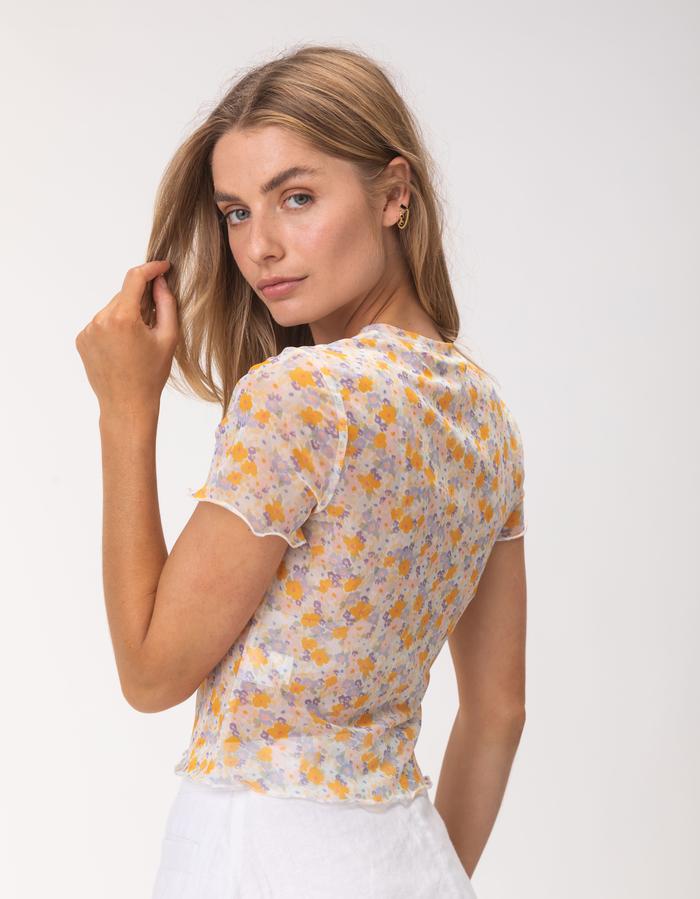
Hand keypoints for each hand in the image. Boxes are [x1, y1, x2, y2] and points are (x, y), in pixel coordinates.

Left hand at [75, 260, 179, 415]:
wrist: (127, 404)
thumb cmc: (150, 375)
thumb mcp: (168, 338)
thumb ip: (166, 304)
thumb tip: (160, 281)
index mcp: (123, 317)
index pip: (135, 278)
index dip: (151, 268)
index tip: (162, 266)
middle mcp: (101, 319)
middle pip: (124, 295)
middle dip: (140, 301)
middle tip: (154, 323)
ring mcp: (88, 329)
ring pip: (112, 309)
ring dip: (126, 315)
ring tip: (136, 342)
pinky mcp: (82, 339)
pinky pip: (101, 323)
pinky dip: (113, 328)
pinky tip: (122, 348)